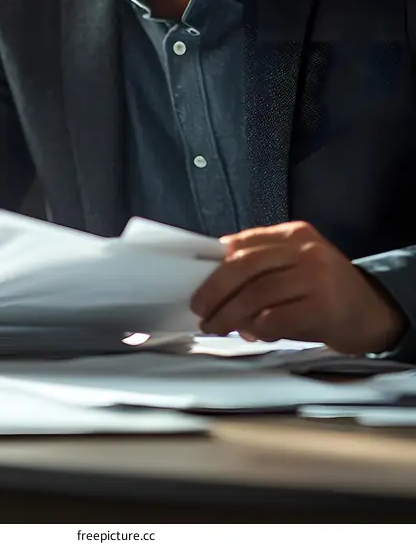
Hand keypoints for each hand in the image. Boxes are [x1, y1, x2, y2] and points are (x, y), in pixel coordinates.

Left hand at [190, 221, 407, 354]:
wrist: (372, 312)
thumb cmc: (324, 290)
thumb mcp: (296, 264)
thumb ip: (262, 264)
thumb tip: (214, 275)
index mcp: (294, 234)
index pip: (245, 243)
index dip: (215, 265)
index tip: (196, 283)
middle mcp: (304, 251)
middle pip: (245, 266)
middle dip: (215, 290)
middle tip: (200, 310)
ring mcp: (315, 277)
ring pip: (256, 294)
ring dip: (229, 315)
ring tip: (216, 327)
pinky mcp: (322, 308)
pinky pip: (276, 318)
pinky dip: (257, 328)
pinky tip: (253, 334)